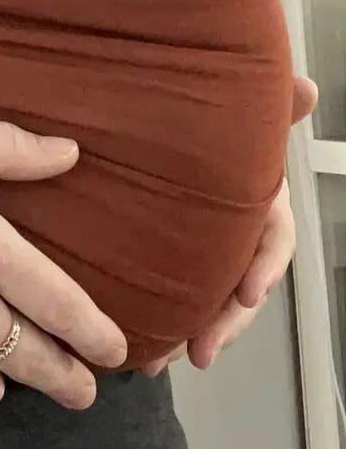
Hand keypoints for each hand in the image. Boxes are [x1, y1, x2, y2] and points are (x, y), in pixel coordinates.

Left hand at [142, 75, 316, 376]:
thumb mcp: (232, 111)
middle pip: (239, 285)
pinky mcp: (168, 262)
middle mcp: (234, 231)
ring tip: (161, 361)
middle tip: (202, 350)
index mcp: (257, 199)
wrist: (151, 127)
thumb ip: (269, 104)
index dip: (265, 265)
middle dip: (225, 323)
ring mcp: (203, 251)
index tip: (247, 291)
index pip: (274, 237)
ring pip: (207, 303)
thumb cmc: (202, 119)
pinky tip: (139, 352)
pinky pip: (174, 301)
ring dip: (189, 335)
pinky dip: (161, 327)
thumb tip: (308, 87)